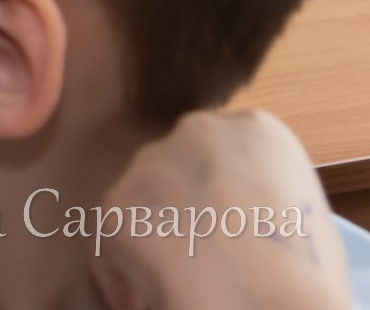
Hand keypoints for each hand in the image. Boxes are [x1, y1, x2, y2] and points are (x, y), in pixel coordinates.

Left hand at [90, 111, 348, 309]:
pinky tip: (150, 299)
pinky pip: (115, 244)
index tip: (227, 228)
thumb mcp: (304, 212)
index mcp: (255, 130)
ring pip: (146, 204)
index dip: (223, 198)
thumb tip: (244, 213)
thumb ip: (264, 195)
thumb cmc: (307, 270)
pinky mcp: (115, 204)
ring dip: (155, 239)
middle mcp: (196, 130)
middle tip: (200, 256)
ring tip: (177, 282)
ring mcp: (150, 164)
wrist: (268, 299)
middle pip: (180, 171)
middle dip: (184, 212)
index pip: (226, 155)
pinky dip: (128, 275)